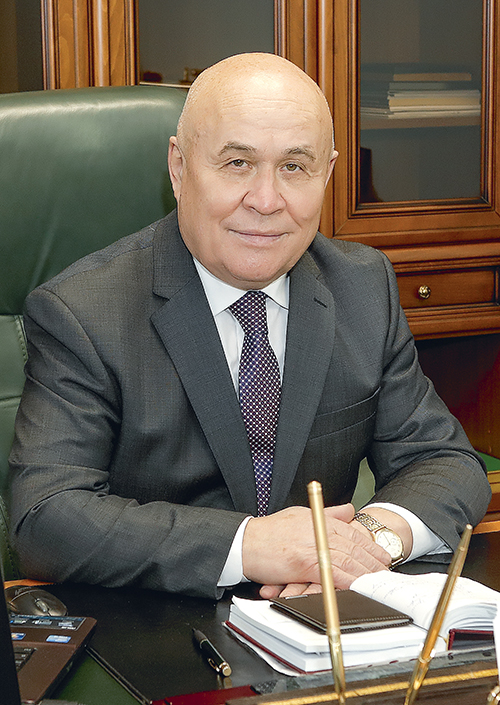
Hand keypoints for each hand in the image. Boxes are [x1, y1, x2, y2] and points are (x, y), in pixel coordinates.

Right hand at [242, 503, 390, 598]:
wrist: (245, 543)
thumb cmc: (268, 533)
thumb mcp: (300, 515)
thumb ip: (327, 513)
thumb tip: (348, 510)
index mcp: (318, 519)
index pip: (351, 532)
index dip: (370, 545)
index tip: (381, 555)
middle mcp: (318, 530)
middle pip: (353, 546)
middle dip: (373, 560)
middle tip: (387, 571)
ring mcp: (312, 547)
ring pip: (346, 559)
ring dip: (365, 572)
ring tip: (378, 580)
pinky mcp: (304, 563)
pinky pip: (331, 573)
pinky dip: (347, 580)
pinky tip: (357, 586)